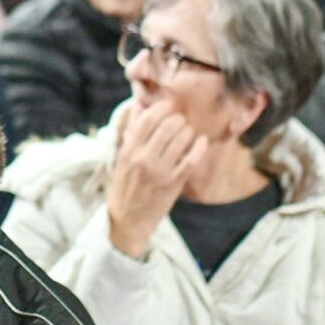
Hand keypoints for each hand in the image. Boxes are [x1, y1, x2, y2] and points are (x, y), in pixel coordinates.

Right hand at [104, 102, 207, 257]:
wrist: (128, 219)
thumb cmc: (126, 184)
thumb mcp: (123, 158)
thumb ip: (132, 132)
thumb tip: (139, 105)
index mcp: (129, 150)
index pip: (147, 119)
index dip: (161, 108)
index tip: (169, 105)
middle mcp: (143, 159)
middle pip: (167, 126)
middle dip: (178, 118)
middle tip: (181, 119)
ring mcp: (159, 172)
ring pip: (180, 140)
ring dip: (188, 130)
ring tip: (188, 131)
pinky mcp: (173, 183)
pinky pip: (191, 159)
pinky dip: (199, 147)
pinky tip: (202, 141)